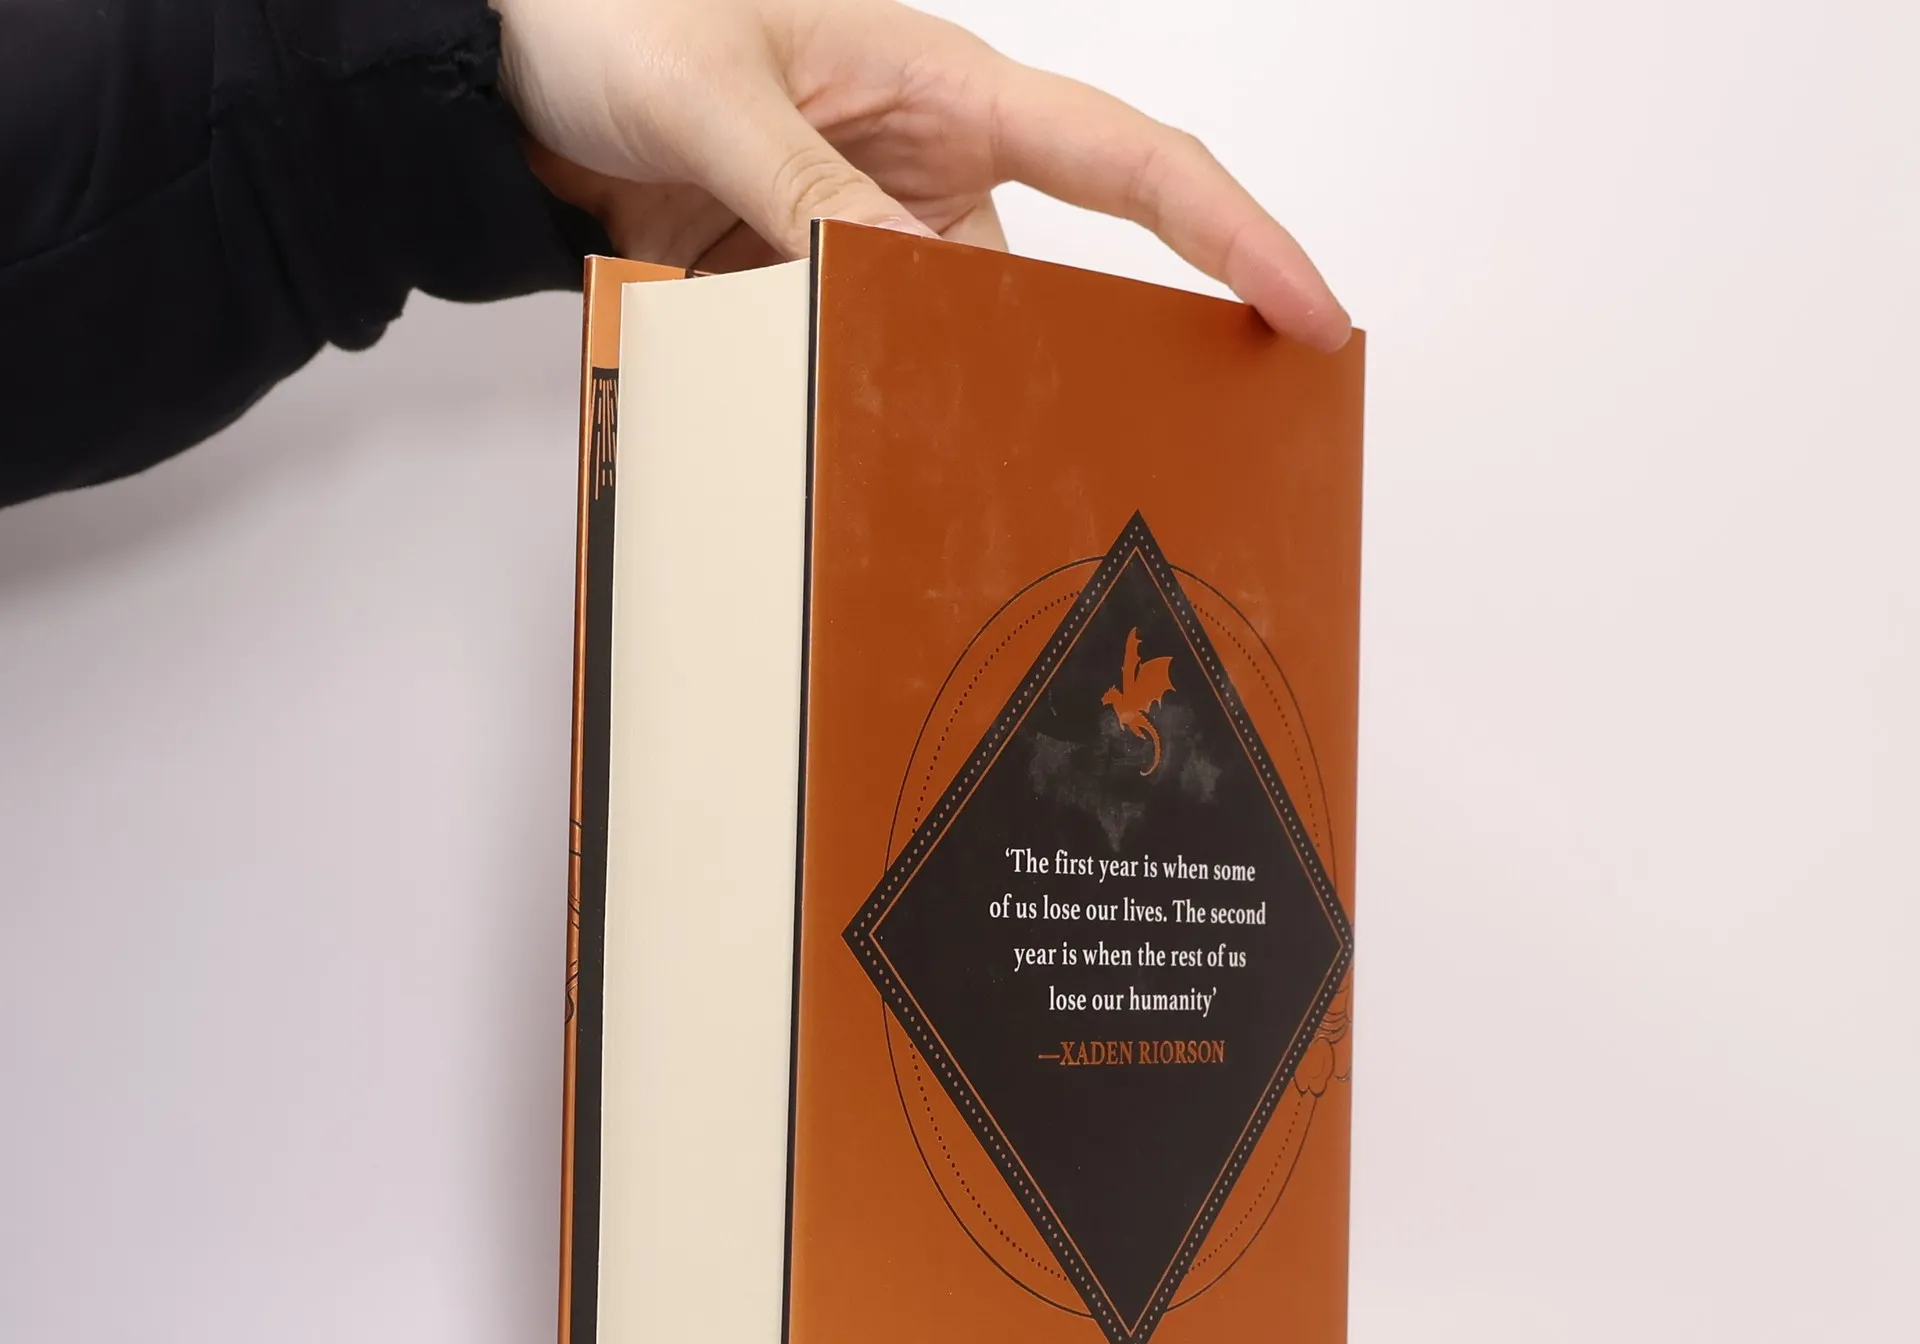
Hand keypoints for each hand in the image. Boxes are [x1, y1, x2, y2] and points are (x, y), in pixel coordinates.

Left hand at [494, 0, 1349, 347]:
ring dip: (882, 386)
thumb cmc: (610, 19)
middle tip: (1005, 454)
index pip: (1128, 161)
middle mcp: (924, 167)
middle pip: (1032, 293)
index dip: (1235, 234)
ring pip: (930, 349)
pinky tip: (769, 396)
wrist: (504, 75)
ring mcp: (865, 237)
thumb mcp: (711, 95)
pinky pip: (846, 362)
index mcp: (944, 88)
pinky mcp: (807, 286)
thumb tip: (898, 285)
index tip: (1313, 309)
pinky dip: (816, 389)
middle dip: (1019, 368)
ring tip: (818, 392)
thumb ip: (806, 192)